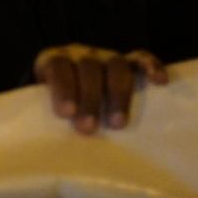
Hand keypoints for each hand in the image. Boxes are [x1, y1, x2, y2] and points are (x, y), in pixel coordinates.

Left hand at [33, 44, 166, 133]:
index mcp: (53, 59)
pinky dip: (151, 66)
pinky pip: (141, 58)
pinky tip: (159, 82)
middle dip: (89, 99)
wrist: (66, 83)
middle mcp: (81, 54)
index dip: (62, 88)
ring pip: (116, 66)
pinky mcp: (127, 60)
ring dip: (118, 95)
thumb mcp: (41, 100)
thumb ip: (42, 112)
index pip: (58, 67)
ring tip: (118, 124)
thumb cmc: (54, 99)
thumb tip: (38, 143)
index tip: (66, 113)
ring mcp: (105, 55)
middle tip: (87, 127)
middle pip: (89, 69)